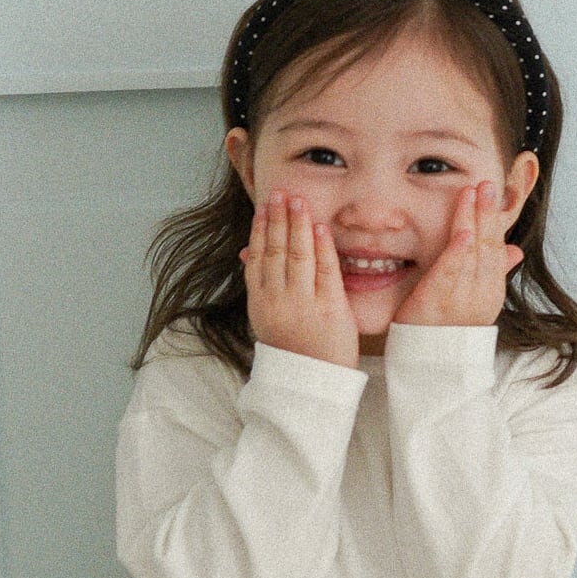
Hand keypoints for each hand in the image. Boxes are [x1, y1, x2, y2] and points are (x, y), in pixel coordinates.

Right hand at [243, 192, 359, 368]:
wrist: (312, 384)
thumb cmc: (291, 349)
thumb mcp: (266, 318)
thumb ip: (259, 285)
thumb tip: (247, 252)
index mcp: (260, 303)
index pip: (257, 258)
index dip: (260, 230)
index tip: (263, 207)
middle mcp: (278, 300)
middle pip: (276, 251)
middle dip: (278, 218)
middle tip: (280, 193)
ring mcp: (303, 303)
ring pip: (298, 255)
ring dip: (297, 224)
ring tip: (298, 201)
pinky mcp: (330, 307)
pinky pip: (325, 270)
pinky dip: (321, 246)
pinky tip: (319, 228)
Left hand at [389, 179, 518, 334]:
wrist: (433, 366)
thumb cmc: (450, 330)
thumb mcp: (477, 300)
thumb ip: (494, 273)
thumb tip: (515, 250)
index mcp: (491, 291)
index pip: (496, 248)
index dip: (494, 220)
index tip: (492, 194)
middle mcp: (481, 293)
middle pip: (488, 246)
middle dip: (488, 213)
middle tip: (487, 185)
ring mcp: (461, 297)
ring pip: (471, 253)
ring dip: (473, 221)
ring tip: (474, 194)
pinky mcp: (438, 301)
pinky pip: (451, 272)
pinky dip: (458, 251)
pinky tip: (462, 232)